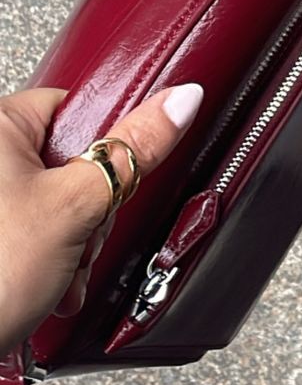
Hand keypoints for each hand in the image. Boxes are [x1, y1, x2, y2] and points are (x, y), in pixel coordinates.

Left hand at [0, 84, 202, 354]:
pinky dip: (55, 261)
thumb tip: (178, 102)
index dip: (107, 145)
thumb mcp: (76, 204)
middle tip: (82, 235)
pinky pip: (41, 233)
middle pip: (75, 163)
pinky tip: (52, 282)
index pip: (74, 108)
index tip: (115, 177)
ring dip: (78, 244)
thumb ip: (134, 149)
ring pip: (63, 204)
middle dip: (93, 211)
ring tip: (63, 268)